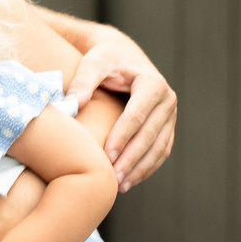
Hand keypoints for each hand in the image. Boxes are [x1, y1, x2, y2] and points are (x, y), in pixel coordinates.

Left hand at [62, 27, 176, 190]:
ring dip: (141, 169)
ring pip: (159, 148)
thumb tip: (70, 105)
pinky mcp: (168, 126)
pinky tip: (130, 181)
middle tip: (112, 178)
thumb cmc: (105, 58)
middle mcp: (167, 99)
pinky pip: (161, 151)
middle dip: (131, 159)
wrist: (122, 55)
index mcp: (152, 83)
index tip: (106, 156)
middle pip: (149, 135)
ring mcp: (170, 115)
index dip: (122, 138)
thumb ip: (82, 82)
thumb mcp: (93, 63)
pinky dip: (147, 167)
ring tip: (120, 186)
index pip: (137, 116)